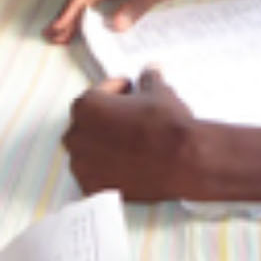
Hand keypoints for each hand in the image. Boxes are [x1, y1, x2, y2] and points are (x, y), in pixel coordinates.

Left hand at [62, 69, 196, 198]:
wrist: (183, 160)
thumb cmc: (166, 125)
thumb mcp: (159, 92)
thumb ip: (148, 79)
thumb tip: (150, 72)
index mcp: (87, 106)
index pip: (98, 92)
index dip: (116, 90)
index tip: (128, 91)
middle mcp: (77, 135)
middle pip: (87, 123)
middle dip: (105, 119)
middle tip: (128, 118)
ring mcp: (83, 165)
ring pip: (88, 151)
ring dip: (103, 145)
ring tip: (128, 143)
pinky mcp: (94, 188)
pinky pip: (94, 175)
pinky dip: (106, 169)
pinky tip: (127, 164)